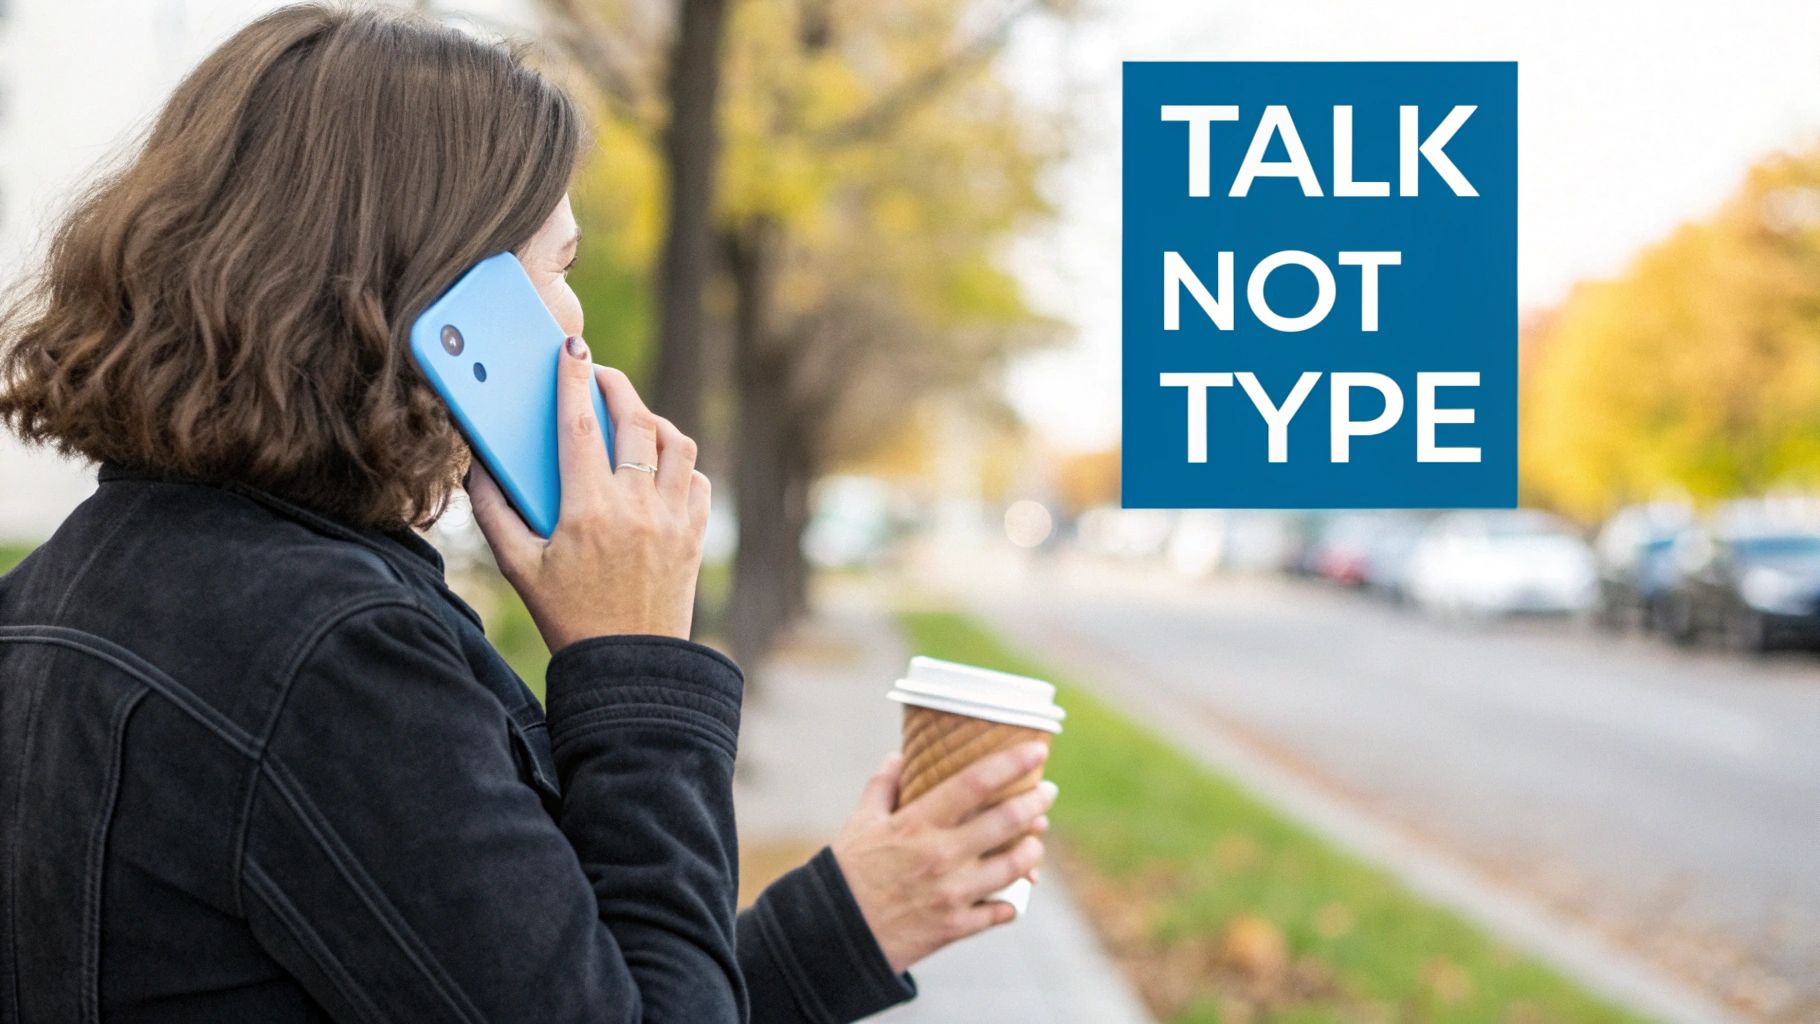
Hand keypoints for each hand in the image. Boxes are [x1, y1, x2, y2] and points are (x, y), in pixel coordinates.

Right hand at [468, 335, 709, 648]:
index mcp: (587, 511)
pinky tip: (659, 465)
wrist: (628, 667)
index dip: (574, 379)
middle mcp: (636, 508)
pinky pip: (697, 479)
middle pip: (635, 421)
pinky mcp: (696, 534)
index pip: (579, 426)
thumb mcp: (519, 568)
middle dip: (616, 385)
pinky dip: (680, 463)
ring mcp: (673, 520)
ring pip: (675, 443)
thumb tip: (478, 465)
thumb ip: (493, 512)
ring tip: (630, 417)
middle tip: (600, 373)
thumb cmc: (568, 617)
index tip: (572, 348)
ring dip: (653, 420)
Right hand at [829, 742, 1056, 973]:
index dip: (1012, 763)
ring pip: (1015, 866)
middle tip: (1047, 792)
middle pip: (1007, 821)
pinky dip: (1011, 900)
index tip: (1037, 750)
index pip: (976, 783)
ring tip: (1036, 839)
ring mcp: (953, 893)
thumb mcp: (860, 822)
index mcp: (918, 824)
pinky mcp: (956, 926)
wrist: (833, 935)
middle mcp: (942, 855)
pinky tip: (1012, 892)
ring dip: (1032, 849)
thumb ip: (883, 786)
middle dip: (1036, 803)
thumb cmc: (847, 873)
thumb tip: (899, 756)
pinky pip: (1001, 910)